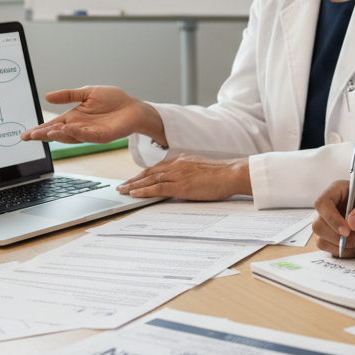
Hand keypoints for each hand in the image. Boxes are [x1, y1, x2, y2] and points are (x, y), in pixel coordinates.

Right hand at [19, 86, 165, 145]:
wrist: (133, 107)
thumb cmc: (113, 100)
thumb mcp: (87, 92)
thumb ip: (68, 95)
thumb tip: (47, 96)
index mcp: (73, 118)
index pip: (52, 125)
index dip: (39, 130)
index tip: (25, 135)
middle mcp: (79, 128)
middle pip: (58, 133)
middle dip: (44, 135)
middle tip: (31, 136)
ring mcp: (90, 134)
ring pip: (70, 137)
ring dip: (58, 135)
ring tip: (47, 132)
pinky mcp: (102, 136)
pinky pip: (87, 136)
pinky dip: (76, 133)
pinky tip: (67, 129)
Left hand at [117, 155, 251, 199]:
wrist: (232, 173)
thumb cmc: (222, 174)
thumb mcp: (202, 170)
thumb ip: (190, 173)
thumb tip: (184, 182)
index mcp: (182, 159)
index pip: (158, 167)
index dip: (144, 174)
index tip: (134, 180)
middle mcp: (177, 164)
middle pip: (150, 172)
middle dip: (134, 179)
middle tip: (122, 186)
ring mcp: (178, 174)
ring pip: (150, 179)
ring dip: (134, 185)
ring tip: (122, 191)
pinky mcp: (180, 185)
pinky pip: (157, 188)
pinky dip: (144, 191)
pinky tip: (134, 194)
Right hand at [311, 182, 354, 257]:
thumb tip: (352, 223)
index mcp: (339, 191)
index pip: (322, 203)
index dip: (331, 218)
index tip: (347, 231)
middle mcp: (332, 208)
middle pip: (319, 225)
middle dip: (339, 238)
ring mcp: (332, 224)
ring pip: (322, 240)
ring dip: (344, 247)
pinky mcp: (337, 239)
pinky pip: (332, 250)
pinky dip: (347, 253)